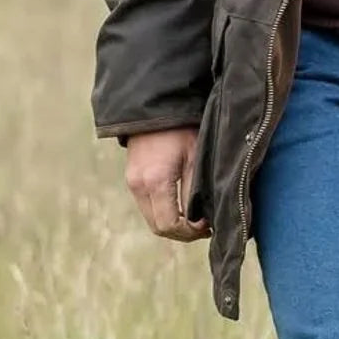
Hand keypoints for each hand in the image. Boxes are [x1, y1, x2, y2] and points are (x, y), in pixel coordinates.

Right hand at [124, 127, 210, 241]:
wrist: (155, 106)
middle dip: (182, 233)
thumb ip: (194, 189)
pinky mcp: (132, 178)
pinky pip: (147, 205)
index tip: (207, 224)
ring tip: (195, 216)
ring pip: (152, 218)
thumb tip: (201, 217)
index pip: (169, 225)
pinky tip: (181, 204)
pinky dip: (163, 211)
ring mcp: (132, 183)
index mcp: (156, 181)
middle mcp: (139, 186)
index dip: (190, 232)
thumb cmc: (180, 127)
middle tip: (203, 226)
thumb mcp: (194, 156)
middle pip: (158, 227)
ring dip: (172, 223)